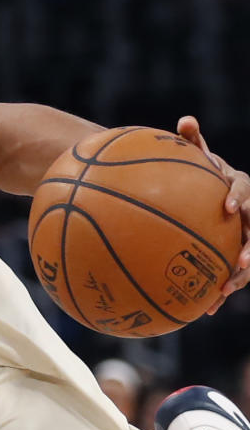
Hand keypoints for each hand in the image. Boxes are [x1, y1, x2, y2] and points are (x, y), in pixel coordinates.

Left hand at [177, 115, 249, 311]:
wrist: (209, 193)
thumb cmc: (202, 173)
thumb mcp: (198, 156)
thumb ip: (192, 141)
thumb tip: (185, 120)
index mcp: (240, 188)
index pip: (245, 190)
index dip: (240, 197)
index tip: (229, 206)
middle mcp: (248, 214)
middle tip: (243, 262)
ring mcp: (244, 237)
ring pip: (248, 259)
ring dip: (239, 277)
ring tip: (224, 292)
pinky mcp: (234, 255)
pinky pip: (229, 275)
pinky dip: (219, 291)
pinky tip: (203, 310)